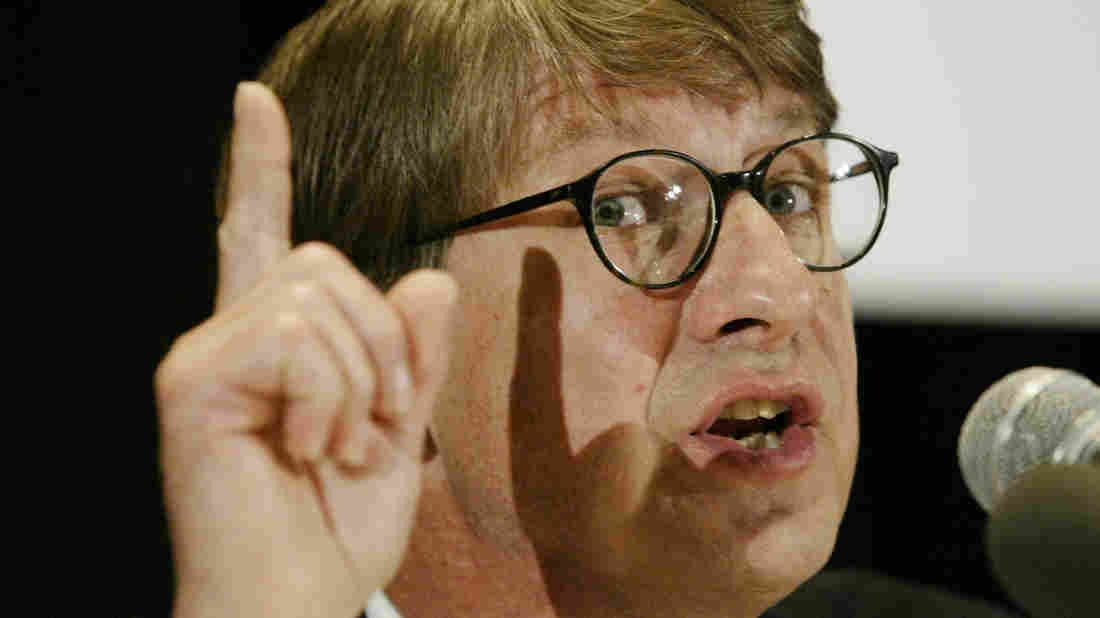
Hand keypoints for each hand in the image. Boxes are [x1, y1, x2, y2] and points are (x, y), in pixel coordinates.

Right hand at [156, 82, 456, 617]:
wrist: (292, 602)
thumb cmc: (335, 529)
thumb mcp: (399, 430)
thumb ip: (415, 355)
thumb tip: (428, 278)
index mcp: (275, 344)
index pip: (262, 234)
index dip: (261, 166)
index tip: (255, 100)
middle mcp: (229, 335)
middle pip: (327, 263)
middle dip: (383, 347)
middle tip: (370, 427)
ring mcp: (204, 354)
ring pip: (318, 296)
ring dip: (360, 381)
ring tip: (334, 446)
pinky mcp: (191, 379)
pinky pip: (297, 337)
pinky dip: (328, 397)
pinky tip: (302, 449)